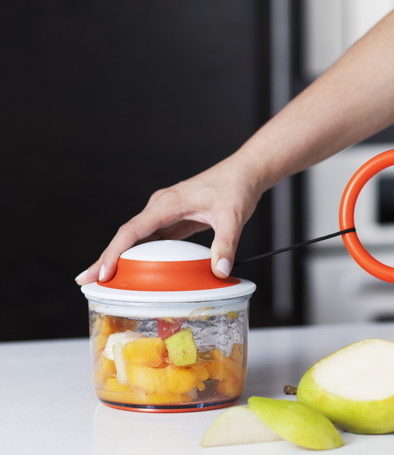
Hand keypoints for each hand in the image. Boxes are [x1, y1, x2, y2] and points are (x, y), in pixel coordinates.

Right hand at [75, 155, 265, 284]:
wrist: (244, 173)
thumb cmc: (235, 189)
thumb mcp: (233, 217)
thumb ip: (226, 243)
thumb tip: (220, 270)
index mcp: (168, 204)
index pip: (132, 230)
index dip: (115, 252)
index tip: (103, 272)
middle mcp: (161, 207)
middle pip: (127, 236)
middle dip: (106, 258)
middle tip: (87, 281)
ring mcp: (165, 213)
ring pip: (137, 238)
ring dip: (121, 257)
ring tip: (105, 281)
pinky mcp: (174, 219)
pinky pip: (152, 239)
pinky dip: (141, 254)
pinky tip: (136, 271)